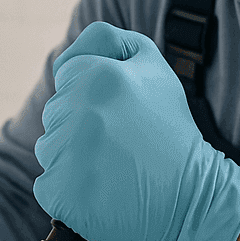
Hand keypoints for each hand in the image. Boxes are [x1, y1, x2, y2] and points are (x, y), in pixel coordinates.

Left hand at [33, 22, 239, 240]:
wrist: (191, 197)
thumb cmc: (171, 132)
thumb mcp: (155, 69)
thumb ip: (113, 43)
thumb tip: (74, 49)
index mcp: (99, 75)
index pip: (66, 72)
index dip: (90, 91)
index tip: (116, 112)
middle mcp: (80, 110)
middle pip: (56, 110)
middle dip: (80, 123)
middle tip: (121, 142)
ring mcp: (67, 153)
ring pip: (49, 147)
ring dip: (73, 156)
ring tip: (113, 166)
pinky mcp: (61, 192)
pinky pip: (48, 184)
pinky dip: (69, 190)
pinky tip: (102, 190)